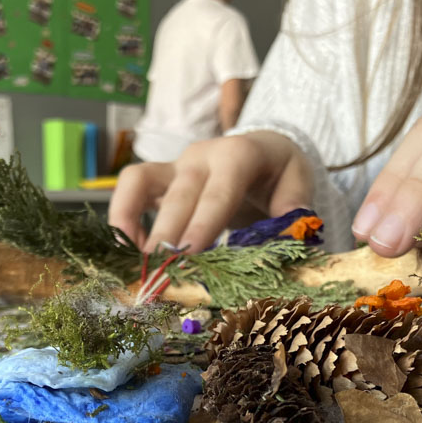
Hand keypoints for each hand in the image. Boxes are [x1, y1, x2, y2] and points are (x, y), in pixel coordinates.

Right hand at [109, 131, 313, 253]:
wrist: (263, 148)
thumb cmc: (279, 172)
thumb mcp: (298, 182)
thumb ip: (293, 206)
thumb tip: (287, 233)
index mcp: (238, 156)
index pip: (219, 191)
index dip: (203, 222)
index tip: (189, 252)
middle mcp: (202, 157)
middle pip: (178, 196)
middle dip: (167, 235)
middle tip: (160, 274)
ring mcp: (176, 165)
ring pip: (139, 181)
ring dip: (130, 220)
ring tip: (136, 261)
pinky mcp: (160, 178)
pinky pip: (130, 188)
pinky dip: (123, 218)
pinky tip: (131, 251)